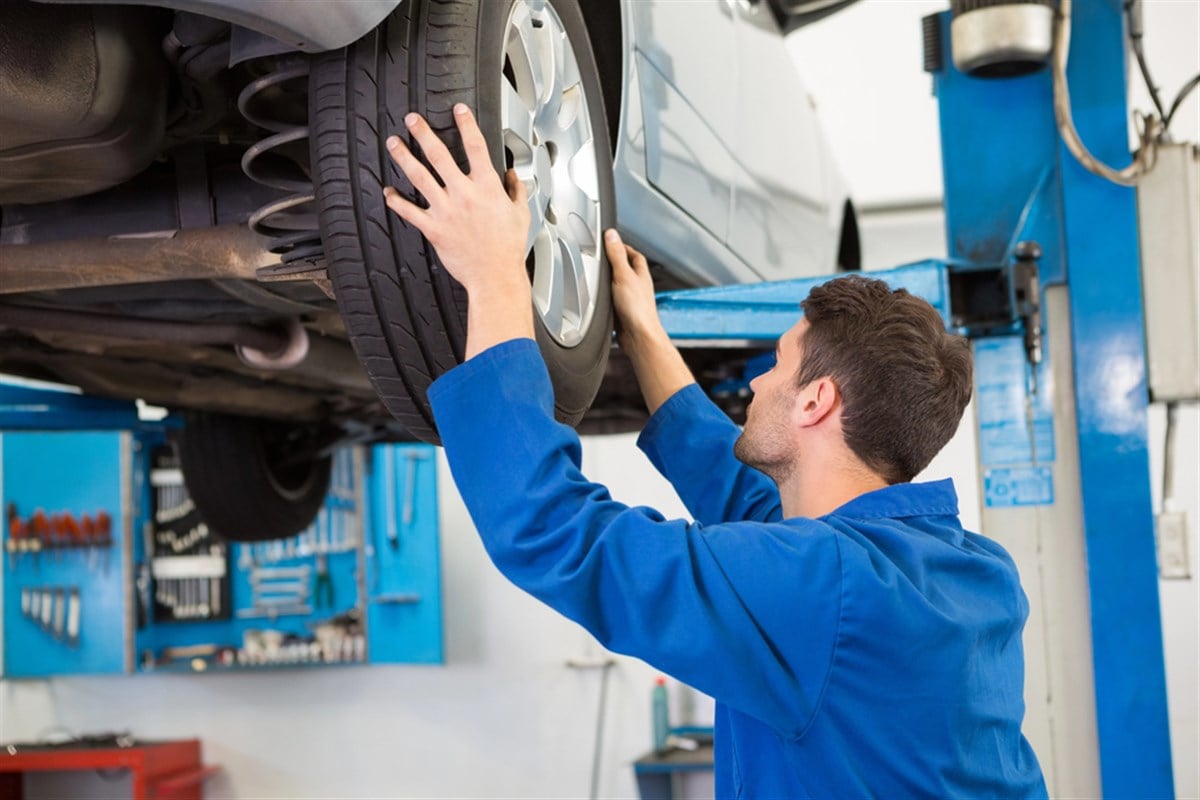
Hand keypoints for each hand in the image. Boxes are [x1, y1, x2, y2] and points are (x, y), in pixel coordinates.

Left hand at [383, 104, 530, 298]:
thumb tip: (513, 176)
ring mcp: (446, 210)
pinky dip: (396, 201)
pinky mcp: (434, 228)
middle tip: (412, 119)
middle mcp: (464, 194)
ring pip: (419, 177)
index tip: (458, 110)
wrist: (495, 276)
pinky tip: (388, 192)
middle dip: (423, 133)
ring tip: (393, 143)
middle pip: (439, 155)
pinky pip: (410, 212)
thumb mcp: (521, 214)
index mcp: (487, 188)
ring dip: (403, 157)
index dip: (466, 124)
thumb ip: (516, 190)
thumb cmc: (508, 248)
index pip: (476, 146)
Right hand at [606, 229, 667, 351]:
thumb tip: (612, 235)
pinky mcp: (623, 312)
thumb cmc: (637, 309)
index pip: (634, 255)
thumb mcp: (623, 275)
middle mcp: (638, 286)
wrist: (638, 335)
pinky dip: (608, 296)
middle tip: (606, 255)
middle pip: (628, 269)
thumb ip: (617, 255)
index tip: (614, 242)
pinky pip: (615, 299)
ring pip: (621, 284)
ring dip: (612, 279)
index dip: (624, 247)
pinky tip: (601, 297)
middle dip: (618, 262)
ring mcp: (631, 299)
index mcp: (641, 275)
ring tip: (601, 273)